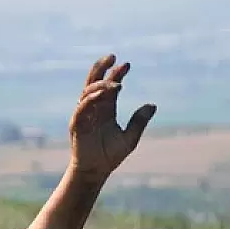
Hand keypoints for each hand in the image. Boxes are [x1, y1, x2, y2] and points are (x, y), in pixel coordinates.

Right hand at [68, 54, 156, 179]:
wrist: (95, 172)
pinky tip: (102, 95)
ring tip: (116, 83)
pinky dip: (91, 100)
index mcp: (106, 108)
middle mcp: (94, 108)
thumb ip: (139, 121)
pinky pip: (82, 108)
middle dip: (102, 67)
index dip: (116, 73)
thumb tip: (152, 105)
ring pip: (88, 91)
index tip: (127, 64)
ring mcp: (84, 115)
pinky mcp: (76, 124)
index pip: (110, 85)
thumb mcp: (130, 138)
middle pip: (94, 81)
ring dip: (100, 84)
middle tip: (113, 56)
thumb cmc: (110, 155)